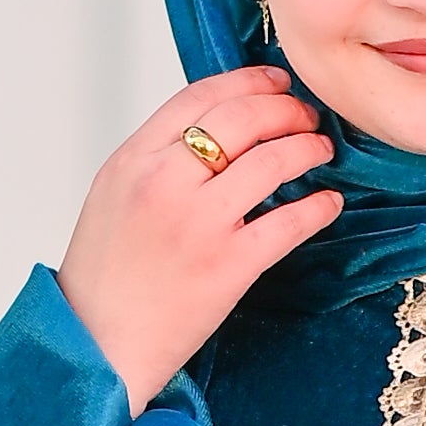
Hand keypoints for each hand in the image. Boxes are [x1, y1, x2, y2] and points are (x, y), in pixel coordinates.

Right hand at [56, 68, 334, 407]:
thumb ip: (157, 158)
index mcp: (133, 160)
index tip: (276, 81)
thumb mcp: (114, 195)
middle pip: (242, 118)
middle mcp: (164, 182)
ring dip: (307, 148)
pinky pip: (288, 223)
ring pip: (271, 161)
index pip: (200, 96)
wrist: (97, 344)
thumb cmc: (105, 277)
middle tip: (307, 116)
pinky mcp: (228, 266)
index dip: (248, 81)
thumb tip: (216, 130)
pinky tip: (329, 202)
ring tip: (321, 150)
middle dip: (285, 108)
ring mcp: (197, 224)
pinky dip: (318, 207)